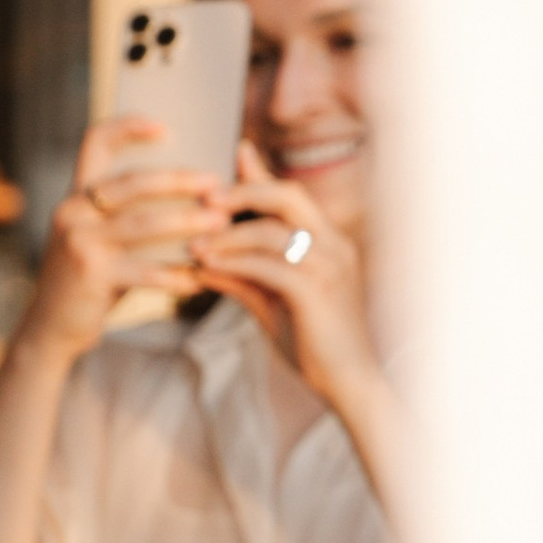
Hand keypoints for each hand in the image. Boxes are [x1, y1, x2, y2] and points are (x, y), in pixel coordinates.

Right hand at [17, 114, 227, 362]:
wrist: (52, 326)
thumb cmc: (91, 278)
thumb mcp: (99, 239)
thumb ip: (128, 215)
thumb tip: (195, 193)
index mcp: (76, 195)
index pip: (95, 143)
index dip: (127, 126)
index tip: (166, 127)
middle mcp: (72, 212)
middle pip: (132, 182)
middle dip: (179, 180)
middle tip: (216, 183)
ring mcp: (78, 242)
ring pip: (143, 224)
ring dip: (188, 222)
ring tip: (222, 222)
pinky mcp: (90, 275)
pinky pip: (145, 270)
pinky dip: (177, 273)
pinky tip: (202, 277)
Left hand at [192, 141, 381, 404]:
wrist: (348, 383)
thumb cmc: (312, 343)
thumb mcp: (272, 301)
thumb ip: (243, 275)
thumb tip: (200, 261)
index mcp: (329, 241)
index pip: (292, 195)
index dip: (259, 175)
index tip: (228, 160)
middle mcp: (334, 246)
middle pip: (288, 195)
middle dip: (243, 191)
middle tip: (205, 199)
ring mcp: (329, 267)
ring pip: (272, 232)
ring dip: (227, 237)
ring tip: (195, 247)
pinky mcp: (317, 292)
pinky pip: (269, 267)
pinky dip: (234, 265)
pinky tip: (208, 269)